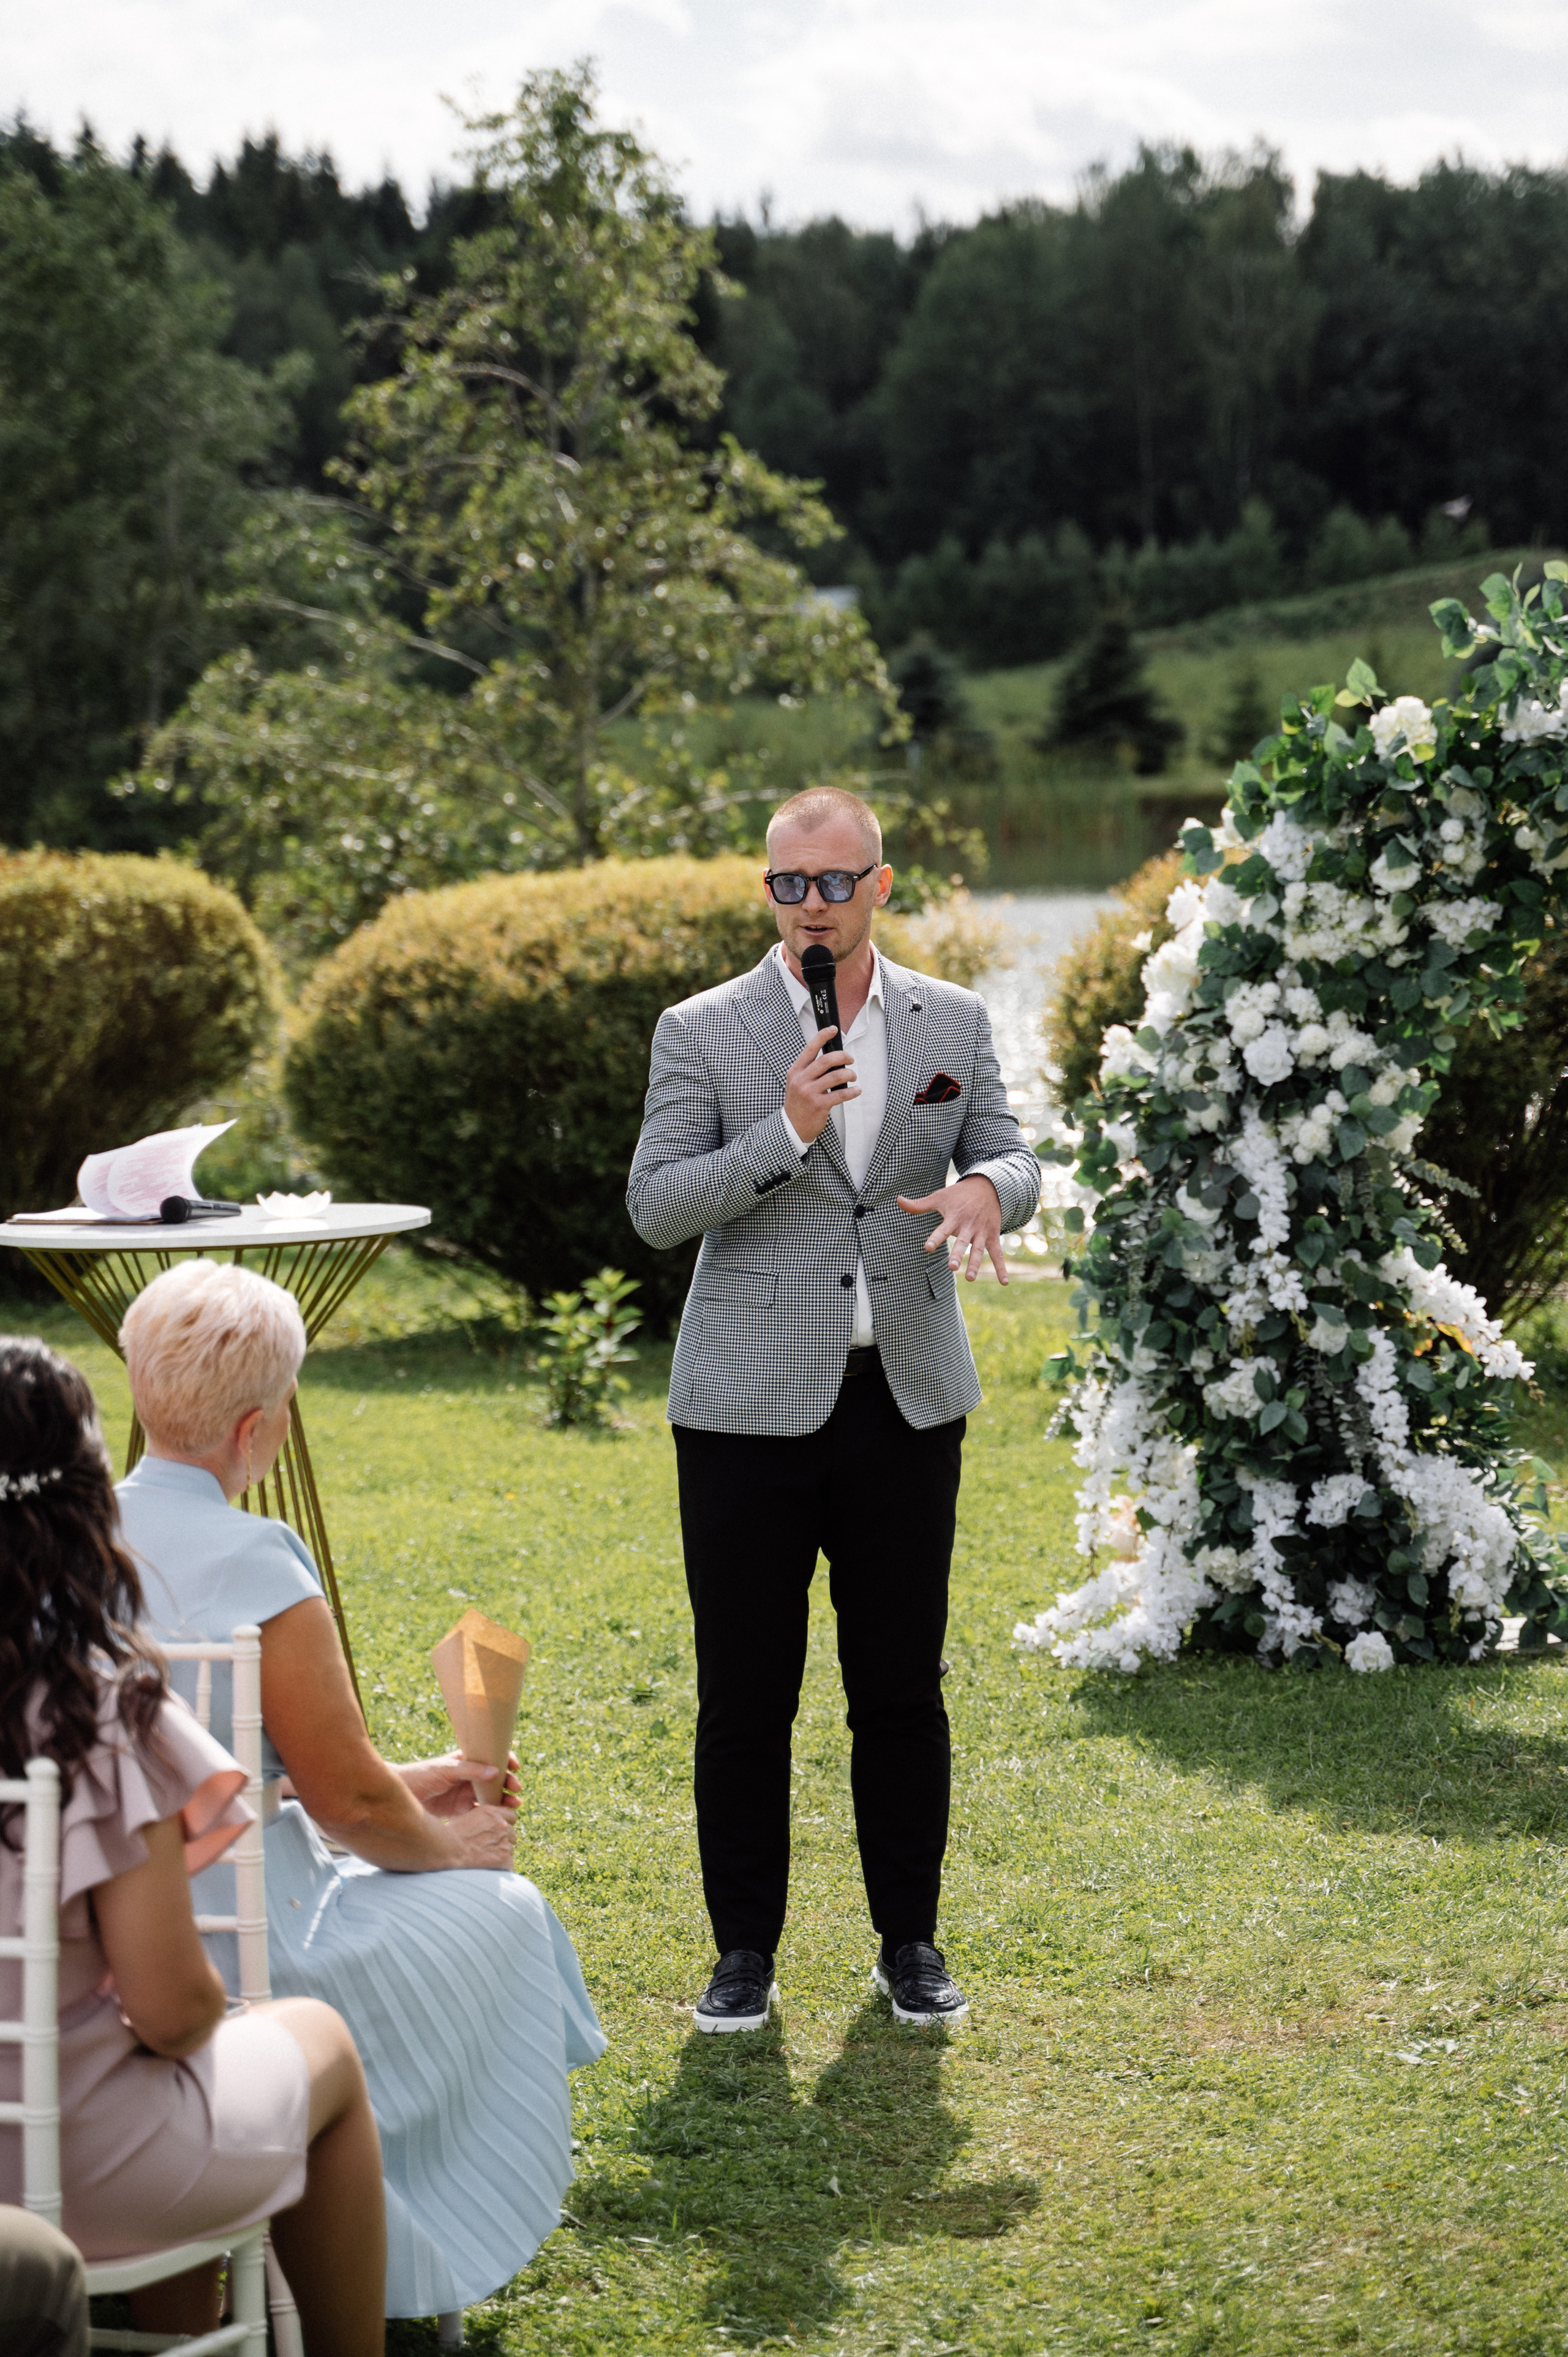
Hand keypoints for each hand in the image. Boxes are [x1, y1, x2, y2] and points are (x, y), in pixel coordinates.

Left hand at [396, 1751, 520, 1817]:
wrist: (400, 1796)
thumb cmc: (421, 1775)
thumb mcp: (446, 1769)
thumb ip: (470, 1770)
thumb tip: (496, 1771)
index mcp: (466, 1760)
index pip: (491, 1756)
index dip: (506, 1759)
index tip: (515, 1766)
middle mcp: (469, 1776)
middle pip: (496, 1778)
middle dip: (509, 1783)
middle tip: (517, 1789)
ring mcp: (465, 1793)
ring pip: (491, 1795)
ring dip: (504, 1799)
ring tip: (514, 1805)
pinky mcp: (461, 1810)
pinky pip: (481, 1811)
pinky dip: (492, 1814)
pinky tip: (499, 1817)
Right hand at [438, 1803, 518, 1870]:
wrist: (446, 1850)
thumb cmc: (449, 1836)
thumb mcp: (467, 1818)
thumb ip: (482, 1820)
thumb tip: (487, 1827)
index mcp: (492, 1812)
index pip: (511, 1817)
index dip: (504, 1826)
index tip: (496, 1834)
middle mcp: (502, 1825)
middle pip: (512, 1834)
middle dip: (503, 1841)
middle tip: (487, 1850)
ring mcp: (505, 1841)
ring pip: (509, 1850)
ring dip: (500, 1855)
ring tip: (483, 1860)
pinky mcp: (504, 1858)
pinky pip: (508, 1865)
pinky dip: (500, 1868)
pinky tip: (486, 1869)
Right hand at [783, 1024, 858, 1143]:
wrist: (792, 1126)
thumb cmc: (799, 1102)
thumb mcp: (798, 1082)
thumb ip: (810, 1070)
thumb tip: (833, 1058)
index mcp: (796, 1071)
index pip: (810, 1049)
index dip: (822, 1036)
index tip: (833, 1029)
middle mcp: (801, 1080)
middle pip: (826, 1060)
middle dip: (843, 1056)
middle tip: (850, 1059)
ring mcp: (809, 1093)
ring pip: (835, 1076)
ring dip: (849, 1074)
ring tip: (853, 1076)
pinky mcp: (819, 1105)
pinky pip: (840, 1094)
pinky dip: (852, 1091)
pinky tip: (857, 1090)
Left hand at [897, 1173, 1006, 1282]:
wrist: (988, 1187)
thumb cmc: (958, 1195)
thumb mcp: (939, 1197)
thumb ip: (919, 1205)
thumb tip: (897, 1200)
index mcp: (954, 1218)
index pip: (942, 1230)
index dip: (935, 1238)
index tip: (927, 1247)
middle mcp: (968, 1226)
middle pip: (962, 1242)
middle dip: (958, 1254)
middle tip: (952, 1267)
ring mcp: (981, 1232)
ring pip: (978, 1250)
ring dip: (974, 1264)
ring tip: (969, 1278)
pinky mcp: (992, 1236)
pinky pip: (997, 1254)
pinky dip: (1002, 1268)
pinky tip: (1004, 1283)